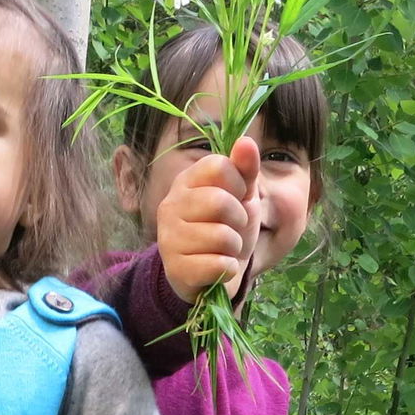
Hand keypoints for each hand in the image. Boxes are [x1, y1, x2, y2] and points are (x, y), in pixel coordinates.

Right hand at [157, 136, 263, 303]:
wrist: (212, 273)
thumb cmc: (226, 227)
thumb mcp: (241, 196)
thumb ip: (245, 169)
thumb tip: (246, 141)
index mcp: (185, 182)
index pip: (219, 166)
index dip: (238, 184)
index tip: (236, 198)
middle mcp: (170, 206)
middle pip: (220, 202)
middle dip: (238, 220)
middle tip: (232, 228)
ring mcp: (168, 238)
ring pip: (222, 236)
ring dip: (234, 247)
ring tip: (223, 249)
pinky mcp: (175, 270)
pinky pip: (218, 265)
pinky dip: (228, 268)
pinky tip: (217, 268)